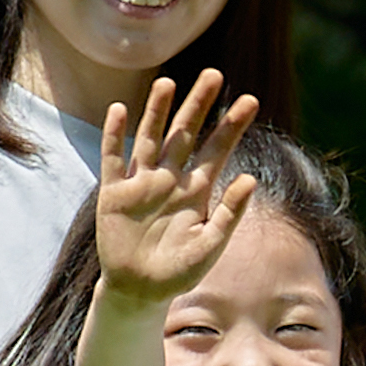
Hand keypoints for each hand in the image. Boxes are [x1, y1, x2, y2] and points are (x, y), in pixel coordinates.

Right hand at [82, 66, 257, 300]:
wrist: (141, 292)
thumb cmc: (181, 272)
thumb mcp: (211, 245)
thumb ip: (230, 213)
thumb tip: (251, 179)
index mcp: (198, 191)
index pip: (218, 150)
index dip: (232, 125)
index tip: (251, 100)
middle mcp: (171, 180)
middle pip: (186, 134)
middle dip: (198, 105)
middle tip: (214, 74)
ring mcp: (142, 184)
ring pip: (150, 139)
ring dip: (157, 112)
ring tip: (168, 82)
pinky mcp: (114, 195)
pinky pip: (114, 160)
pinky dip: (115, 136)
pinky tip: (119, 110)